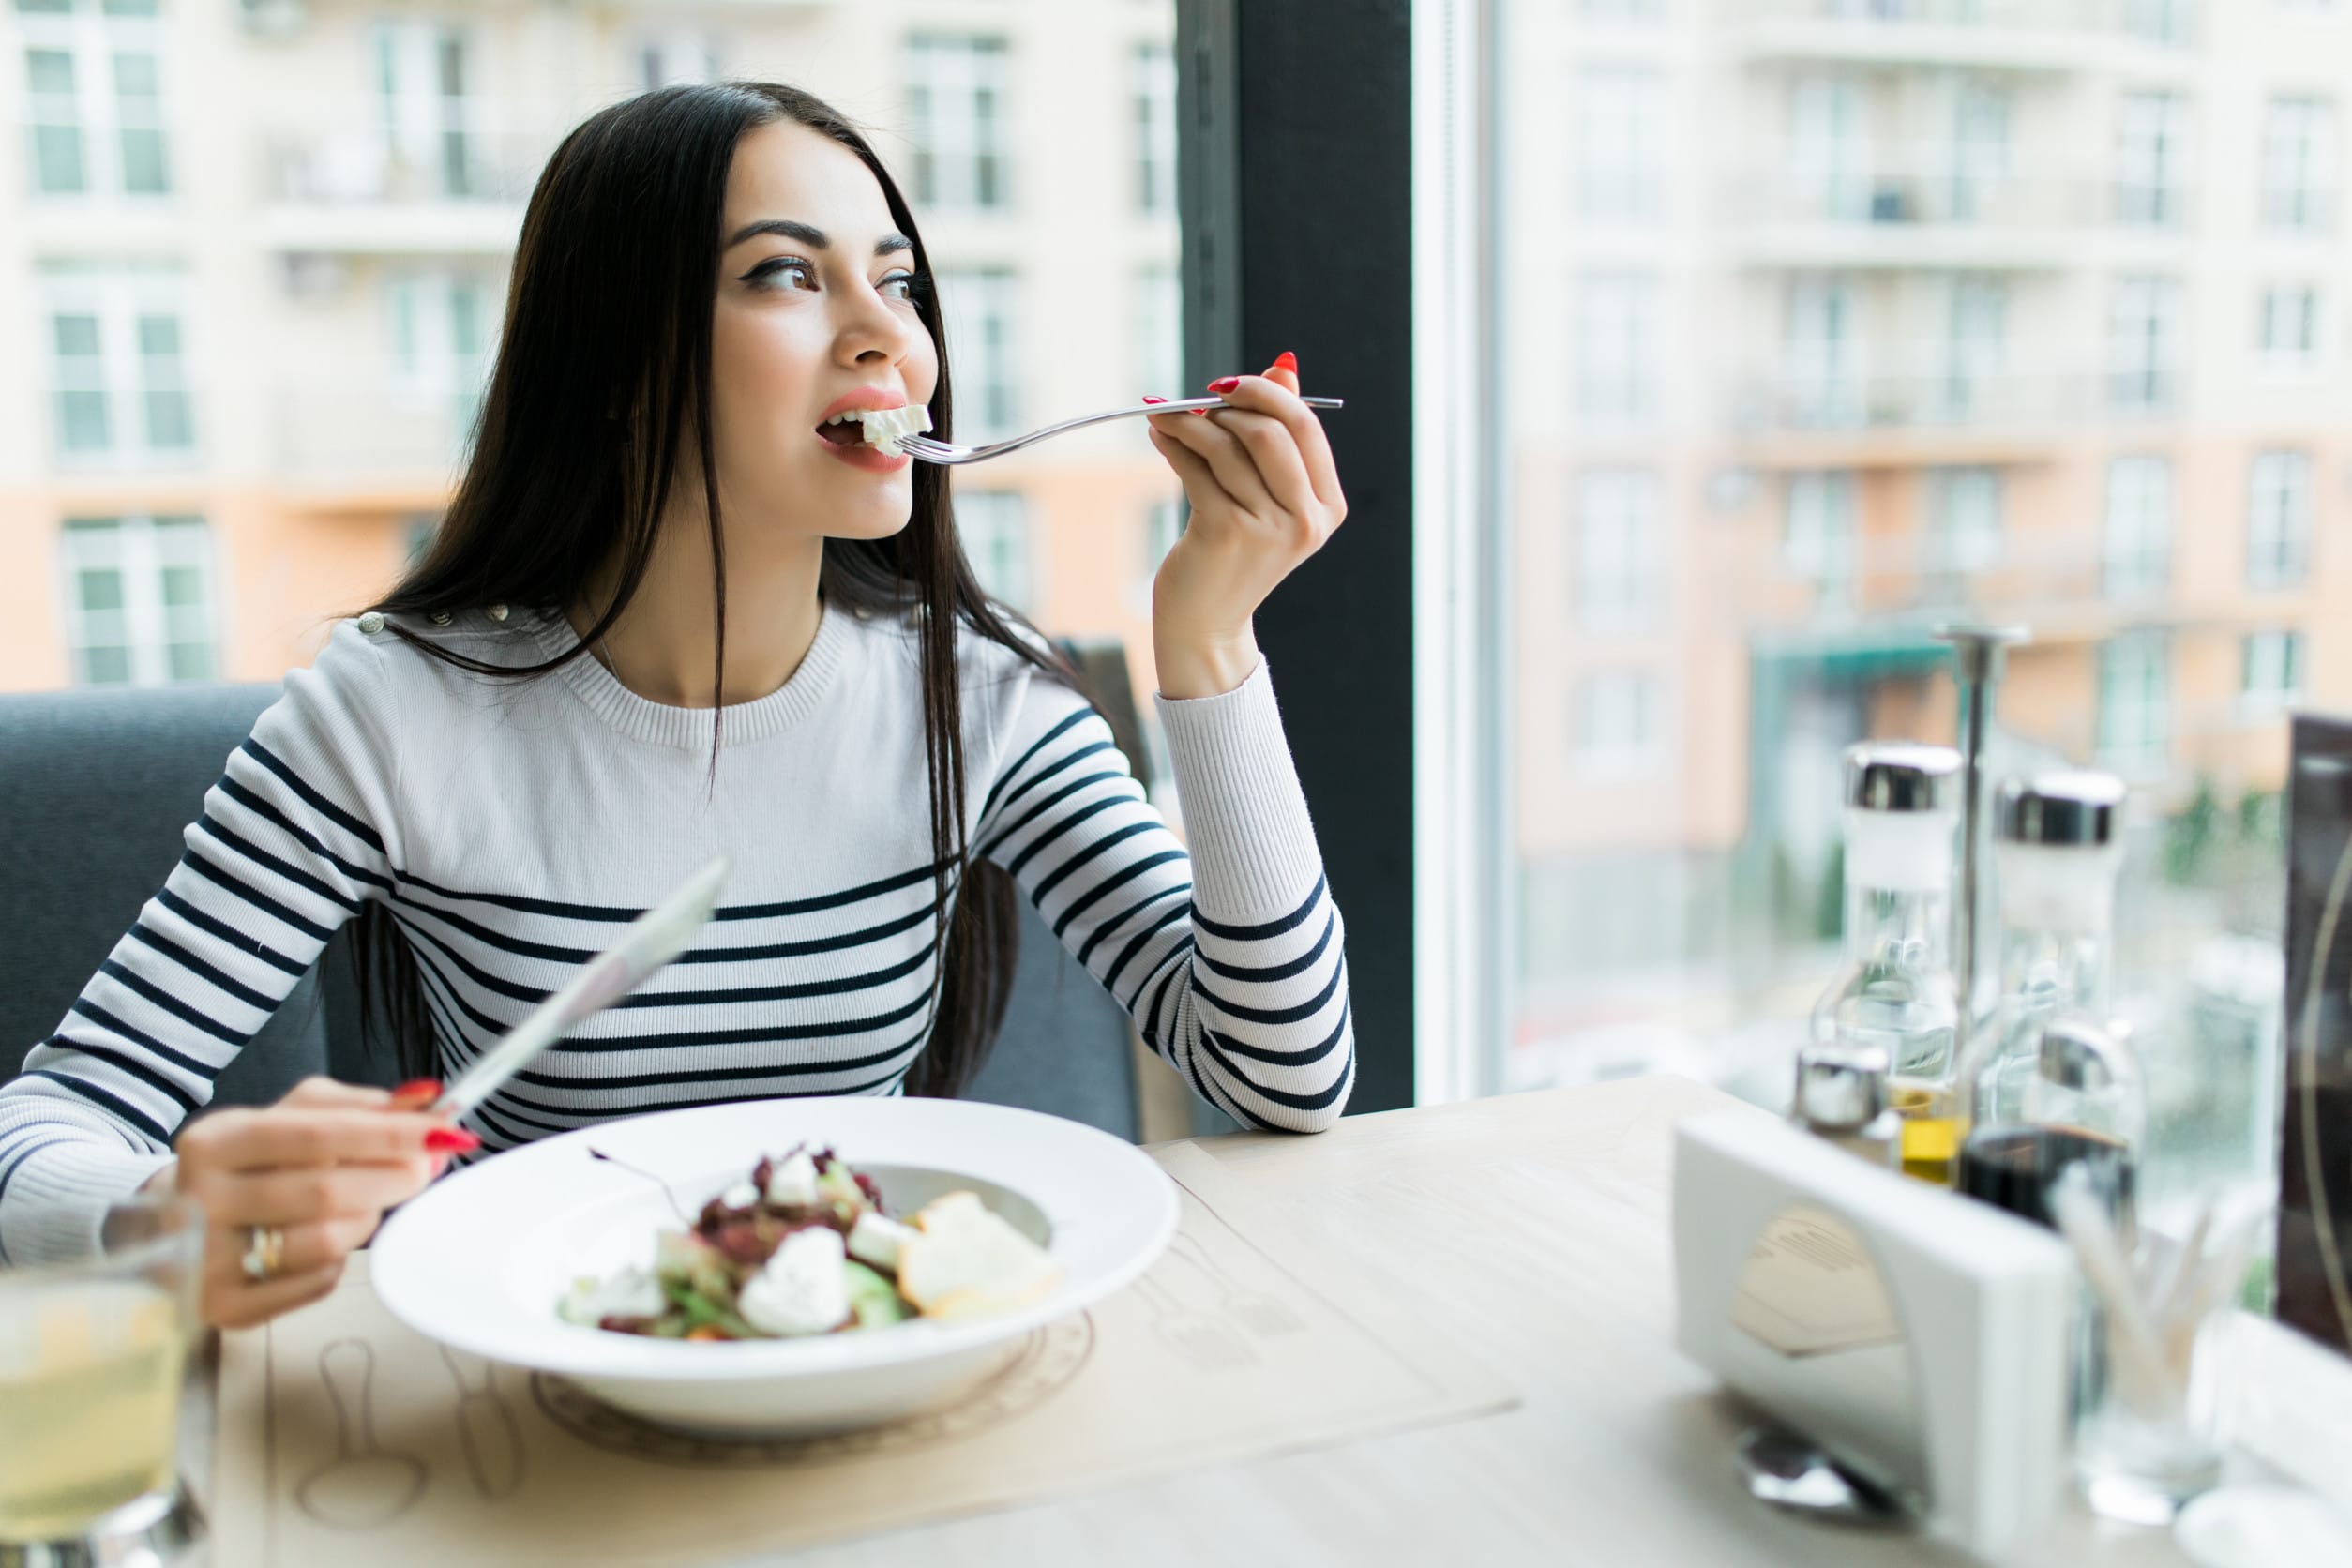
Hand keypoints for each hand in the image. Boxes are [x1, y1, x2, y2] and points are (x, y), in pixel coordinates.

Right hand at [152, 1076, 470, 1327]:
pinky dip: (340, 1260)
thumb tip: (429, 1097)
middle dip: (395, 1176)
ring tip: (366, 1202)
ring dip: (368, 1219)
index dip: (392, 1132)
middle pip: (329, 1191)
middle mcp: (202, 1199)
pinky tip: (329, 1241)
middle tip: (425, 1166)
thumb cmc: (247, 1166)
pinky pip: (317, 1283)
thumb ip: (360, 1106)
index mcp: (217, 1140)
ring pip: (328, 1240)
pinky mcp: (222, 1307)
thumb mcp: (290, 1119)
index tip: (447, 1129)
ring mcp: (207, 1258)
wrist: (171, 1226)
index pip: (319, 1134)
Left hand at [1145, 351, 1347, 697]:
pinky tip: (1160, 437)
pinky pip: (1197, 467)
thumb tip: (1285, 363)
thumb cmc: (1235, 552)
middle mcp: (1306, 520)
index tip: (1227, 386)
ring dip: (1190, 421)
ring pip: (1229, 445)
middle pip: (1271, 430)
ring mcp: (1268, 529)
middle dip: (1228, 404)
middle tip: (1195, 401)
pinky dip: (1174, 444)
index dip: (1266, 393)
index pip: (1305, 428)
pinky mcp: (1226, 533)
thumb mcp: (1267, 496)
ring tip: (1165, 417)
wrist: (1208, 623)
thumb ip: (1279, 434)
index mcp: (1328, 507)